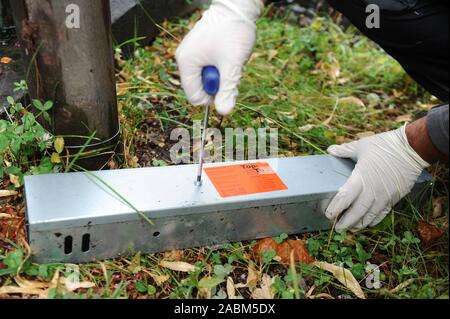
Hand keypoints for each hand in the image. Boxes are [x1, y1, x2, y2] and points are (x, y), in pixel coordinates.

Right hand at [176, 0, 262, 114]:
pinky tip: (227, 53)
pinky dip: (220, 65)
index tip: (227, 87)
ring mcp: (191, 52)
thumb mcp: (232, 65)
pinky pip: (208, 66)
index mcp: (186, 63)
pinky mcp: (199, 48)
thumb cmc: (233, 32)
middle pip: (200, 87)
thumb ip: (228, 90)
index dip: (212, 97)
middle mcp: (184, 58)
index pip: (195, 96)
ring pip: (206, 77)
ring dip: (221, 74)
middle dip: (218, 83)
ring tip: (229, 58)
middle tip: (230, 68)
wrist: (238, 6)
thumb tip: (225, 112)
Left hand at [326, 125, 428, 231]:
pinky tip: (369, 223)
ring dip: (360, 224)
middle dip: (346, 222)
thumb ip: (344, 150)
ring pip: (370, 215)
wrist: (411, 149)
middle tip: (338, 228)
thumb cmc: (384, 146)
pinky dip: (375, 219)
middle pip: (357, 212)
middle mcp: (372, 191)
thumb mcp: (361, 146)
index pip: (345, 197)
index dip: (335, 208)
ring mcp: (384, 196)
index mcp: (361, 178)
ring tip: (351, 228)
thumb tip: (330, 150)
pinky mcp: (394, 197)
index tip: (328, 215)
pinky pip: (383, 213)